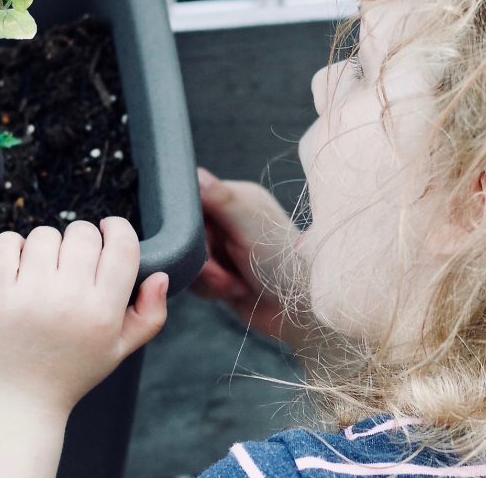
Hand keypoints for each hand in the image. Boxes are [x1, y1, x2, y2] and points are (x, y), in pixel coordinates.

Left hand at [0, 216, 168, 416]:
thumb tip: (161, 277)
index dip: (118, 228)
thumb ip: (150, 315)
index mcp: (103, 312)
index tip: (108, 230)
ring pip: (44, 235)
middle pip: (83, 233)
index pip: (123, 245)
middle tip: (72, 260)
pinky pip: (5, 243)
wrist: (16, 401)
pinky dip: (11, 246)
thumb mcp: (119, 350)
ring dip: (46, 245)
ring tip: (44, 270)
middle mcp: (68, 300)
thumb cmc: (71, 372)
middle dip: (81, 239)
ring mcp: (28, 295)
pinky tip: (17, 266)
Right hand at [190, 167, 307, 348]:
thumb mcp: (250, 226)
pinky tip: (233, 293)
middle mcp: (229, 220)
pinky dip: (209, 290)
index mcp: (236, 199)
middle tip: (225, 274)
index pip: (193, 198)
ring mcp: (224, 247)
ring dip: (210, 277)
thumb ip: (221, 199)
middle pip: (187, 233)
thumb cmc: (284, 264)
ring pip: (189, 258)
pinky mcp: (220, 273)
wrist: (297, 311)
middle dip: (204, 259)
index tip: (206, 243)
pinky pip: (194, 278)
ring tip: (236, 285)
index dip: (191, 224)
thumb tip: (195, 173)